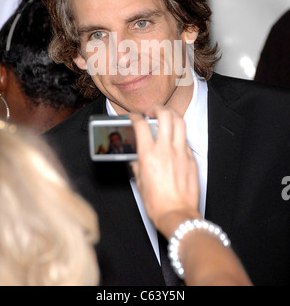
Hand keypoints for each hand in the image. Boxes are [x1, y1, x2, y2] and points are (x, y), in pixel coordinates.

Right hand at [130, 106, 200, 238]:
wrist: (177, 215)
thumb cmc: (158, 203)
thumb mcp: (140, 182)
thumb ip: (137, 165)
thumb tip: (135, 158)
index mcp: (148, 155)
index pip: (141, 124)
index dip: (135, 116)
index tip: (133, 117)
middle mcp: (165, 149)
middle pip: (164, 115)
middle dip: (156, 108)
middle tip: (151, 112)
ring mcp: (180, 152)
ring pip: (179, 121)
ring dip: (171, 114)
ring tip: (165, 117)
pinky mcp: (191, 159)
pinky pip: (185, 139)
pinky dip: (178, 134)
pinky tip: (174, 139)